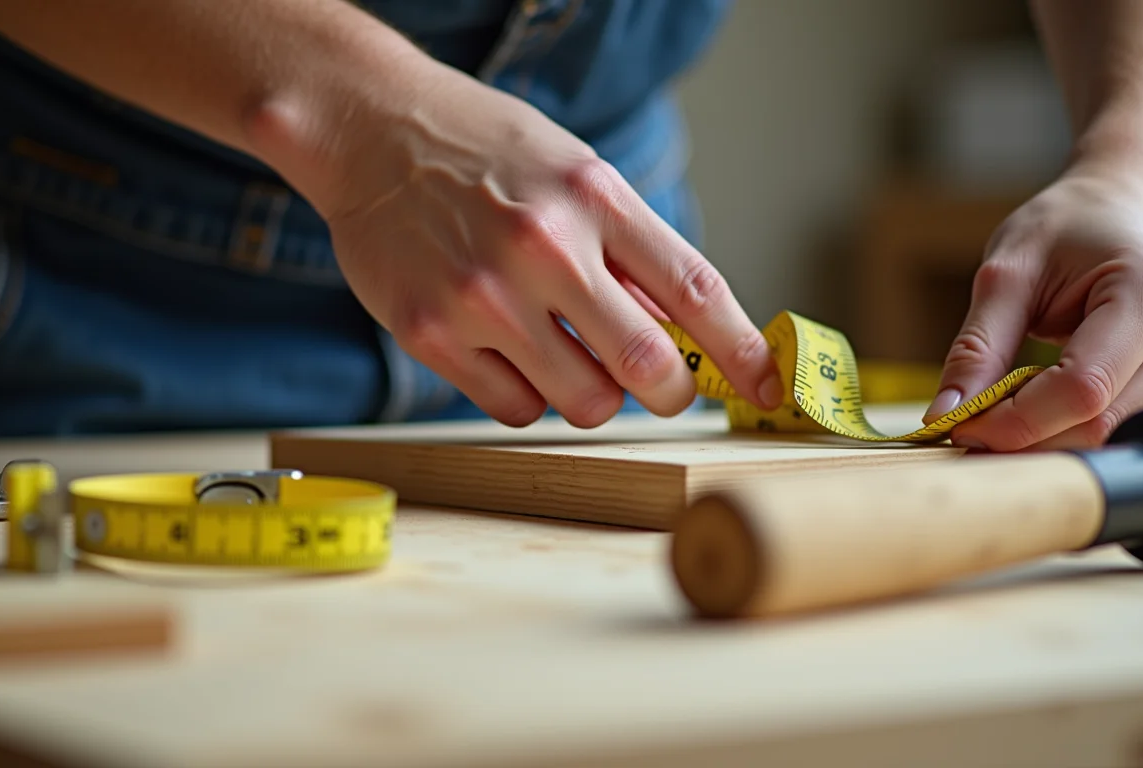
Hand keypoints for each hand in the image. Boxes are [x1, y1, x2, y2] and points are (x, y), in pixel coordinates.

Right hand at [273, 56, 781, 427]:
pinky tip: (511, 352)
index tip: (770, 388)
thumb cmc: (489, 153)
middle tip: (664, 386)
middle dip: (672, 391)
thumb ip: (630, 252)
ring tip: (568, 351)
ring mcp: (483, 296)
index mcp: (595, 198)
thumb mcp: (576, 173)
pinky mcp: (431, 334)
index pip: (695, 290)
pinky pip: (515, 409)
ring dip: (595, 395)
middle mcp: (544, 246)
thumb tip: (685, 335)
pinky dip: (529, 396)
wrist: (372, 130)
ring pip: (584, 404)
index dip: (743, 352)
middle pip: (648, 367)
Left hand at [923, 165, 1142, 450]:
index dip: (1014, 421)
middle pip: (1099, 424)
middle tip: (968, 424)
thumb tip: (946, 414)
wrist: (1131, 205)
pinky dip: (1070, 427)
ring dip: (1046, 437)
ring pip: (1110, 436)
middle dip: (1024, 436)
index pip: (1081, 389)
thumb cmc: (1070, 227)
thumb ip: (978, 345)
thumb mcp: (1008, 272)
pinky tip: (1044, 398)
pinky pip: (1122, 428)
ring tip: (1004, 403)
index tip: (958, 426)